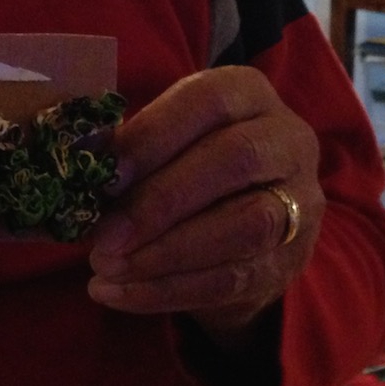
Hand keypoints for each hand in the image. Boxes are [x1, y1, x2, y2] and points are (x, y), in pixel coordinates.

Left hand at [87, 65, 323, 343]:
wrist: (245, 213)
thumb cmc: (188, 155)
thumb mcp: (166, 134)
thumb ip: (132, 141)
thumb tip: (85, 156)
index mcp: (247, 92)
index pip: (207, 101)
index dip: (155, 135)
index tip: (106, 173)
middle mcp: (286, 140)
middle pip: (233, 162)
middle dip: (160, 201)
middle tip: (103, 234)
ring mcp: (299, 202)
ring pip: (243, 227)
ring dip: (164, 253)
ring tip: (106, 266)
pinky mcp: (289, 261)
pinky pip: (232, 279)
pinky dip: (167, 290)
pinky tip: (118, 293)